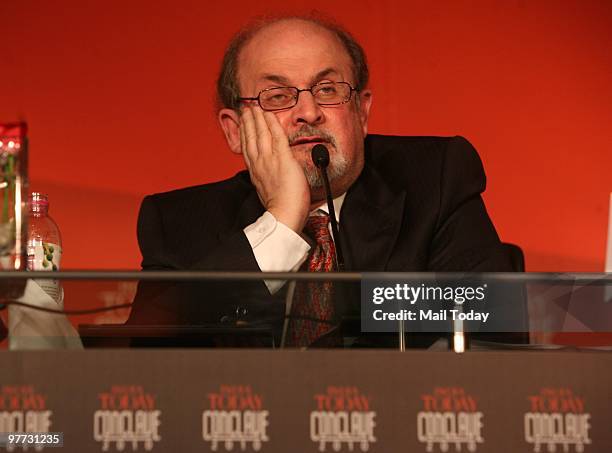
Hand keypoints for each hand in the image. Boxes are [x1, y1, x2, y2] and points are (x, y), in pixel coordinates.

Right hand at [240, 105, 309, 232]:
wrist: (284, 215)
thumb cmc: (280, 209)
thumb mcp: (268, 192)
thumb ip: (268, 180)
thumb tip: (271, 177)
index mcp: (256, 173)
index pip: (248, 149)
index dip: (244, 134)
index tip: (243, 124)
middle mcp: (259, 164)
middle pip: (251, 138)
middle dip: (247, 122)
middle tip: (246, 110)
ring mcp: (270, 161)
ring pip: (261, 134)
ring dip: (257, 119)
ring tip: (255, 108)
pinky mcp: (283, 159)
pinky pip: (277, 137)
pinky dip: (272, 124)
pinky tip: (269, 114)